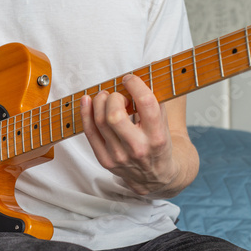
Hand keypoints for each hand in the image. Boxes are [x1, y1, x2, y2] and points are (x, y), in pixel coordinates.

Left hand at [80, 74, 179, 196]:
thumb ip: (154, 100)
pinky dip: (86, 113)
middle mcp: (138, 148)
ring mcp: (119, 156)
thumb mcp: (165, 123)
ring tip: (105, 97)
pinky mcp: (105, 160)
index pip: (146, 103)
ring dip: (99, 102)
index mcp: (157, 136)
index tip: (129, 79)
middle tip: (117, 95)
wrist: (156, 177)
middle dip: (113, 98)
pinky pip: (90, 133)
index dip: (135, 85)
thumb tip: (142, 72)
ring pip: (100, 122)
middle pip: (114, 115)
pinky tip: (87, 101)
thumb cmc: (159, 144)